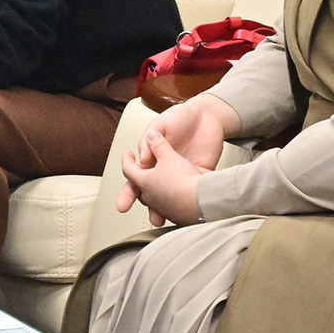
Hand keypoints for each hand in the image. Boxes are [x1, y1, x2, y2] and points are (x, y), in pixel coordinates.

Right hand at [117, 95, 232, 220]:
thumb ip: (149, 142)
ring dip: (169, 209)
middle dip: (150, 207)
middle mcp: (166, 168)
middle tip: (152, 216)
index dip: (129, 192)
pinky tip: (188, 206)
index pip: (137, 178)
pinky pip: (193, 189)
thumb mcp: (161, 124)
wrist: (209, 114)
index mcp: (152, 157)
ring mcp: (182, 173)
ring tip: (168, 218)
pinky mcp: (200, 174)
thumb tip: (143, 159)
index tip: (124, 203)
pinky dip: (190, 199)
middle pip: (153, 193)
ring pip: (173, 196)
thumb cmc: (182, 116)